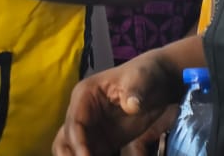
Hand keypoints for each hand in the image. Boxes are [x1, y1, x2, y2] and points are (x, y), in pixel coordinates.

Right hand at [53, 52, 182, 155]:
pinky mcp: (102, 142)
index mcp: (84, 95)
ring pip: (71, 150)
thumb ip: (133, 92)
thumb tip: (131, 106)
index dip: (78, 144)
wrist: (158, 82)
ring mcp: (90, 129)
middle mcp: (82, 113)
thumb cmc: (144, 75)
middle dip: (70, 155)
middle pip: (65, 140)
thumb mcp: (140, 79)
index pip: (74, 123)